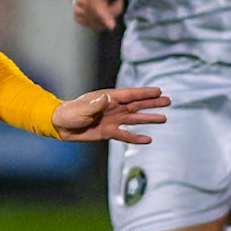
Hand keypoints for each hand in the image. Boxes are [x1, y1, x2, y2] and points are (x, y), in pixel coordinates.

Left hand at [52, 85, 168, 144]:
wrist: (61, 126)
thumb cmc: (70, 113)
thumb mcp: (82, 108)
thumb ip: (96, 105)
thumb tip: (108, 99)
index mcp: (108, 98)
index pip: (130, 94)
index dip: (145, 93)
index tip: (159, 91)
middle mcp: (113, 108)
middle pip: (137, 105)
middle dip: (152, 103)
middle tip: (168, 101)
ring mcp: (112, 120)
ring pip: (135, 119)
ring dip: (148, 118)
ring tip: (164, 118)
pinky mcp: (109, 132)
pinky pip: (125, 135)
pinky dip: (136, 138)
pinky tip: (148, 139)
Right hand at [72, 0, 128, 30]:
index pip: (96, 4)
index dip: (104, 15)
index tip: (112, 25)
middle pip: (99, 16)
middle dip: (113, 11)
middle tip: (118, 0)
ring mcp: (77, 9)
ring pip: (98, 23)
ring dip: (109, 16)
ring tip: (110, 2)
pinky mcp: (78, 17)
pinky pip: (95, 25)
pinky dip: (103, 20)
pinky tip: (104, 10)